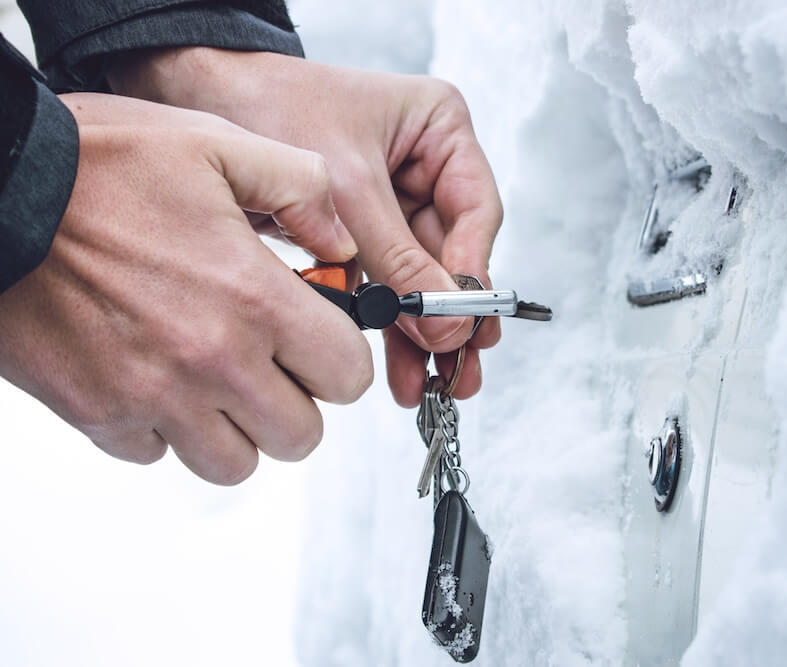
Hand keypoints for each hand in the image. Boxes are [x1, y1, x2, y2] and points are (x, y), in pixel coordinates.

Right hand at [0, 93, 372, 483]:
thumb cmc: (97, 166)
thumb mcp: (217, 144)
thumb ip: (301, 189)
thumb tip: (341, 242)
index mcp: (254, 298)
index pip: (347, 376)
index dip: (342, 359)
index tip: (322, 341)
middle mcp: (211, 360)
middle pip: (301, 435)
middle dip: (298, 400)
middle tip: (275, 363)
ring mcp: (153, 396)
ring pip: (235, 463)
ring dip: (238, 429)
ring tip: (220, 381)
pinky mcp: (98, 414)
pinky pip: (156, 454)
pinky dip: (164, 429)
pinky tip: (155, 377)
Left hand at [108, 48, 503, 406]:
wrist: (198, 97)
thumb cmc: (272, 105)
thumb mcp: (347, 186)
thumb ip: (398, 257)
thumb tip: (445, 320)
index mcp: (440, 130)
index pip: (476, 210)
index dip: (471, 269)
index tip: (458, 317)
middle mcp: (425, 168)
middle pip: (453, 253)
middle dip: (451, 315)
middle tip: (458, 368)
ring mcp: (395, 203)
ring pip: (422, 278)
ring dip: (425, 332)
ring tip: (431, 383)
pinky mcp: (363, 232)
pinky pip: (386, 285)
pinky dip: (390, 326)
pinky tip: (401, 367)